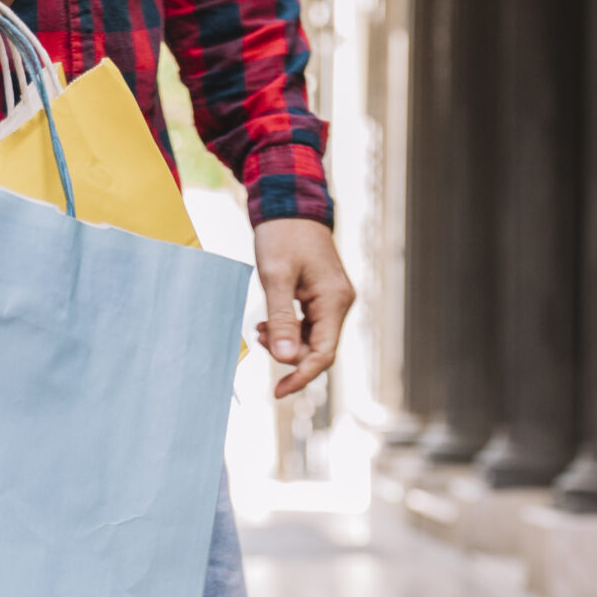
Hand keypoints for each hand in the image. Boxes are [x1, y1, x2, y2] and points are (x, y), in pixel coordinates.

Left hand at [253, 218, 353, 398]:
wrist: (290, 205)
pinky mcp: (321, 296)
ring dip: (286, 342)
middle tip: (257, 341)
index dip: (301, 376)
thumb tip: (286, 358)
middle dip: (288, 355)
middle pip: (318, 349)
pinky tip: (266, 324)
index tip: (278, 391)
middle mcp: (339, 303)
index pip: (323, 354)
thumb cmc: (282, 236)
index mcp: (334, 300)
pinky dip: (288, 330)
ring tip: (258, 330)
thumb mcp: (276, 278)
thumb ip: (281, 319)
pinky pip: (309, 325)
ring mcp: (332, 300)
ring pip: (312, 339)